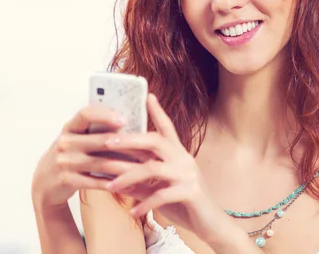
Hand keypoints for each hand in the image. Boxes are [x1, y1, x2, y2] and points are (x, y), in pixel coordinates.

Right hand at [31, 106, 144, 210]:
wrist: (44, 184)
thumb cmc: (71, 155)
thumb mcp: (77, 139)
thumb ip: (97, 131)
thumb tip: (133, 124)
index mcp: (70, 127)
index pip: (86, 114)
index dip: (106, 115)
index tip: (125, 119)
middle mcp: (65, 143)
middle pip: (101, 140)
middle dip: (129, 145)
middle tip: (150, 148)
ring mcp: (64, 162)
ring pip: (103, 163)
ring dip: (127, 166)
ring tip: (146, 168)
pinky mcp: (67, 181)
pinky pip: (96, 181)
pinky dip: (116, 183)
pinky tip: (131, 184)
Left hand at [104, 94, 236, 246]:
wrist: (211, 223)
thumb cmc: (185, 203)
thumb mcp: (162, 188)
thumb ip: (144, 181)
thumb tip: (117, 178)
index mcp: (179, 154)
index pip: (168, 127)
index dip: (157, 111)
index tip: (147, 95)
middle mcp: (184, 160)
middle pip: (156, 140)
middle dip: (129, 139)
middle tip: (107, 141)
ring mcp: (188, 175)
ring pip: (153, 168)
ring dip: (128, 176)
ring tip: (110, 186)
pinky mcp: (191, 192)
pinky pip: (162, 195)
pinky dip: (145, 203)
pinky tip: (133, 212)